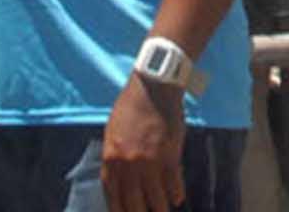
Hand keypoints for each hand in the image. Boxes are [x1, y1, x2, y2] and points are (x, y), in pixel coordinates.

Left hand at [102, 73, 185, 211]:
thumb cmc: (131, 106)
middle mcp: (128, 164)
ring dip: (159, 208)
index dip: (118, 209)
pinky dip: (176, 191)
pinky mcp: (170, 155)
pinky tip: (177, 198)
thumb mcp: (113, 132)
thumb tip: (119, 177)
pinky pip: (173, 181)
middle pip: (132, 200)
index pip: (112, 194)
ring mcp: (150, 161)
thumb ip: (115, 156)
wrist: (153, 88)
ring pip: (154, 195)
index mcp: (111, 158)